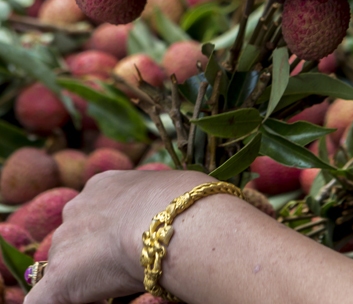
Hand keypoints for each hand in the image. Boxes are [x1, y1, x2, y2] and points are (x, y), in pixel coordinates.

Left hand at [24, 169, 208, 303]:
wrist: (175, 221)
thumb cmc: (187, 204)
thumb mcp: (171, 190)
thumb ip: (156, 200)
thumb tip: (175, 207)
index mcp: (103, 185)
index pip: (94, 213)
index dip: (106, 235)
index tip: (125, 248)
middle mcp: (77, 207)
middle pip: (73, 239)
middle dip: (89, 257)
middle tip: (118, 271)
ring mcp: (65, 242)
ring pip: (60, 268)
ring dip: (79, 281)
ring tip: (108, 292)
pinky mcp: (60, 278)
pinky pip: (40, 302)